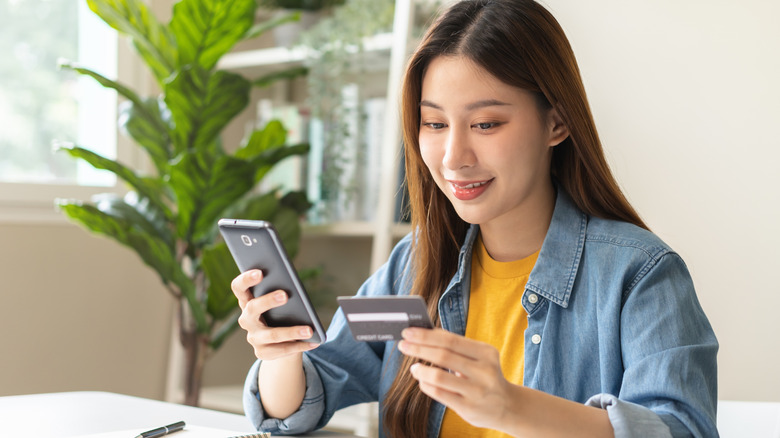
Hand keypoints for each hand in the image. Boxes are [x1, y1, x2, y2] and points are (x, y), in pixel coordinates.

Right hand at [232, 269, 317, 360]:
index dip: (246, 279)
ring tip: (309, 330)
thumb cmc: (280, 311)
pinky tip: (314, 341)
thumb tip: (296, 288)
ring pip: (272, 334)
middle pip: (252, 308)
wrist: (278, 341)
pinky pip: (282, 350)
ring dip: (292, 332)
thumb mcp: (279, 301)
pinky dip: (300, 345)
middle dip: (268, 300)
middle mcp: (246, 319)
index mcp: (247, 300)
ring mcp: (253, 337)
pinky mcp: (262, 352)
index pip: (239, 287)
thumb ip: (282, 291)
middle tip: (285, 295)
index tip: (260, 272)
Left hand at [398, 328, 513, 430]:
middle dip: (418, 348)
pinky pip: (439, 393)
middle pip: (443, 355)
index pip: (451, 340)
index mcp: (486, 352)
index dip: (426, 335)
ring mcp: (477, 391)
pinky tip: (422, 380)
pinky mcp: (469, 408)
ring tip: (413, 367)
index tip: (409, 332)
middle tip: (403, 344)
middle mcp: (484, 371)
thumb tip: (426, 332)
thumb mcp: (479, 358)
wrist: (507, 406)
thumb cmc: (485, 376)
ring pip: (439, 376)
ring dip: (420, 369)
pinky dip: (425, 384)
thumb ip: (456, 346)